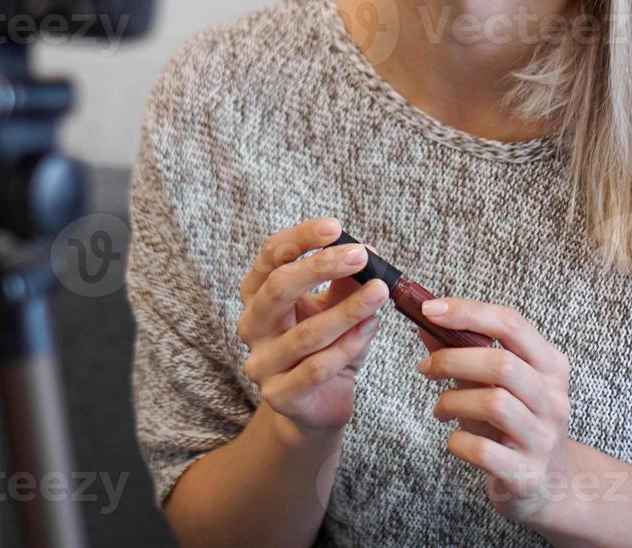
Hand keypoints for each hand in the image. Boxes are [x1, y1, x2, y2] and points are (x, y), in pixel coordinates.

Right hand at [236, 217, 390, 435]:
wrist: (318, 403)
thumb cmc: (324, 345)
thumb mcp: (334, 306)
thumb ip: (345, 281)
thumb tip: (365, 251)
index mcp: (257, 294)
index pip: (270, 256)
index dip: (301, 238)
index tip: (335, 228)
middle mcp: (252, 326)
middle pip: (278, 288)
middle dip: (321, 267)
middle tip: (360, 256)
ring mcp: (262, 363)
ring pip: (306, 333)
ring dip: (348, 310)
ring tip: (379, 293)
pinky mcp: (280, 395)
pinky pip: (317, 368)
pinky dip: (349, 346)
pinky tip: (370, 329)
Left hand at [413, 298, 575, 526]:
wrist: (549, 485)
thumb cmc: (515, 425)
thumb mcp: (494, 384)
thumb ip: (463, 352)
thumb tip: (425, 322)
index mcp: (550, 366)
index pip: (512, 323)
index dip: (468, 312)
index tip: (429, 309)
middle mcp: (553, 399)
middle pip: (502, 364)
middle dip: (452, 360)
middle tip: (425, 369)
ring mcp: (543, 438)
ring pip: (494, 403)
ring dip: (452, 401)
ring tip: (440, 409)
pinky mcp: (527, 474)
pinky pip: (483, 450)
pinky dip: (457, 441)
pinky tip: (454, 439)